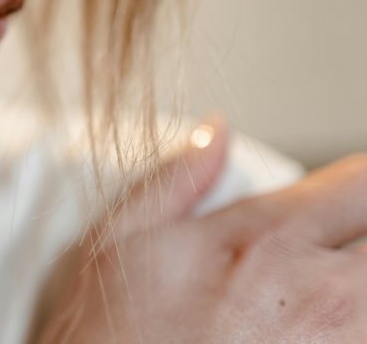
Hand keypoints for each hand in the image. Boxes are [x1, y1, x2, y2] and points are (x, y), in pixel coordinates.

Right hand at [34, 121, 366, 342]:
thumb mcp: (120, 239)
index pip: (363, 182)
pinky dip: (349, 328)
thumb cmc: (114, 337)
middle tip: (336, 248)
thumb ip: (178, 178)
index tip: (349, 195)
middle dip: (363, 236)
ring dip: (358, 289)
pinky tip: (316, 327)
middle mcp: (319, 291)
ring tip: (326, 294)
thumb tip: (215, 132)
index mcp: (267, 238)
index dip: (359, 185)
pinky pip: (366, 337)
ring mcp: (337, 343)